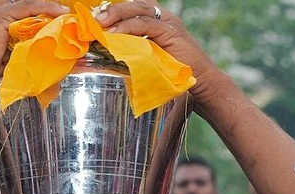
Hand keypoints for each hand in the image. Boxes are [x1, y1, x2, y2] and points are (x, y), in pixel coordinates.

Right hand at [0, 0, 67, 88]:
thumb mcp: (7, 54)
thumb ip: (21, 44)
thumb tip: (44, 48)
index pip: (23, 10)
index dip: (42, 12)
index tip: (60, 18)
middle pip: (27, 5)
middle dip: (47, 10)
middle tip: (67, 15)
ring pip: (29, 5)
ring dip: (50, 9)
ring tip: (67, 14)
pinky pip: (28, 7)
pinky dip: (46, 9)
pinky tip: (60, 13)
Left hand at [96, 1, 222, 107]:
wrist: (200, 84)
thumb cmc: (172, 76)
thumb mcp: (147, 59)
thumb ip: (131, 50)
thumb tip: (106, 50)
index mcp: (157, 21)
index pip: (133, 7)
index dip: (115, 9)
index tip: (95, 18)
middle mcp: (163, 17)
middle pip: (134, 4)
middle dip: (113, 9)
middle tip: (94, 19)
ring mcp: (169, 23)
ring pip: (139, 9)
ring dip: (117, 15)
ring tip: (101, 23)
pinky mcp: (172, 33)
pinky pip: (146, 24)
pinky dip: (128, 27)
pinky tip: (115, 33)